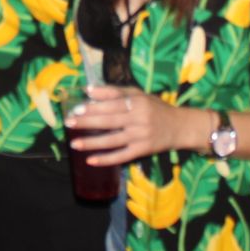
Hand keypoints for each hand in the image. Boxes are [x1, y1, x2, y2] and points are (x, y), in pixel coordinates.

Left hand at [64, 85, 201, 165]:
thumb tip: (89, 90)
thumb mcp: (138, 95)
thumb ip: (114, 92)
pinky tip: (91, 161)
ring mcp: (141, 136)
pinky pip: (121, 156)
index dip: (93, 106)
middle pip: (109, 121)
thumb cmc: (156, 108)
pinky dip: (106, 159)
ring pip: (112, 140)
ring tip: (74, 144)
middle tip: (68, 124)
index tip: (76, 109)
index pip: (111, 104)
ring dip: (92, 143)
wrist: (181, 127)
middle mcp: (139, 119)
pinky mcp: (142, 151)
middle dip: (87, 123)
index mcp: (137, 102)